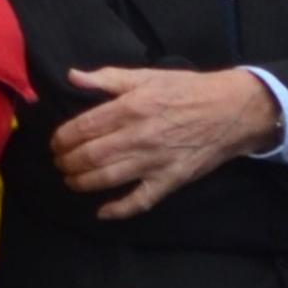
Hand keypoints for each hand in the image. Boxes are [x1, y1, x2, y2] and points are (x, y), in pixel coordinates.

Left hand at [52, 66, 279, 217]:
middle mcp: (138, 135)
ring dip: (82, 183)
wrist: (231, 110)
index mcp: (130, 107)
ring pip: (106, 179)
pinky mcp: (169, 180)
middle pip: (89, 156)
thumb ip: (108, 78)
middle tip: (60, 164)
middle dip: (67, 163)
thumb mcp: (147, 76)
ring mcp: (154, 161)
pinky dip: (118, 210)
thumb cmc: (187, 90)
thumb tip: (73, 77)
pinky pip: (139, 201)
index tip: (56, 144)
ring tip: (72, 181)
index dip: (62, 139)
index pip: (82, 128)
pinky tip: (102, 211)